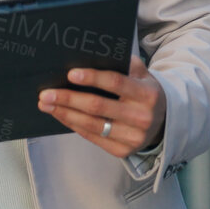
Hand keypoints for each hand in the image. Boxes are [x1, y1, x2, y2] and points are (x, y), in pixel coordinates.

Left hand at [37, 57, 166, 157]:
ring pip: (91, 124)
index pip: (116, 83)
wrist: (163, 123)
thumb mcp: (142, 75)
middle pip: (97, 106)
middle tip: (45, 93)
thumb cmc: (143, 93)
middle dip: (68, 98)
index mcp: (147, 94)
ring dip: (64, 113)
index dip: (92, 78)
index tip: (70, 74)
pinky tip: (60, 115)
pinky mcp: (123, 151)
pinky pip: (92, 137)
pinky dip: (73, 125)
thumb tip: (89, 57)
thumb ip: (122, 64)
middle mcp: (142, 117)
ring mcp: (133, 137)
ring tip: (45, 104)